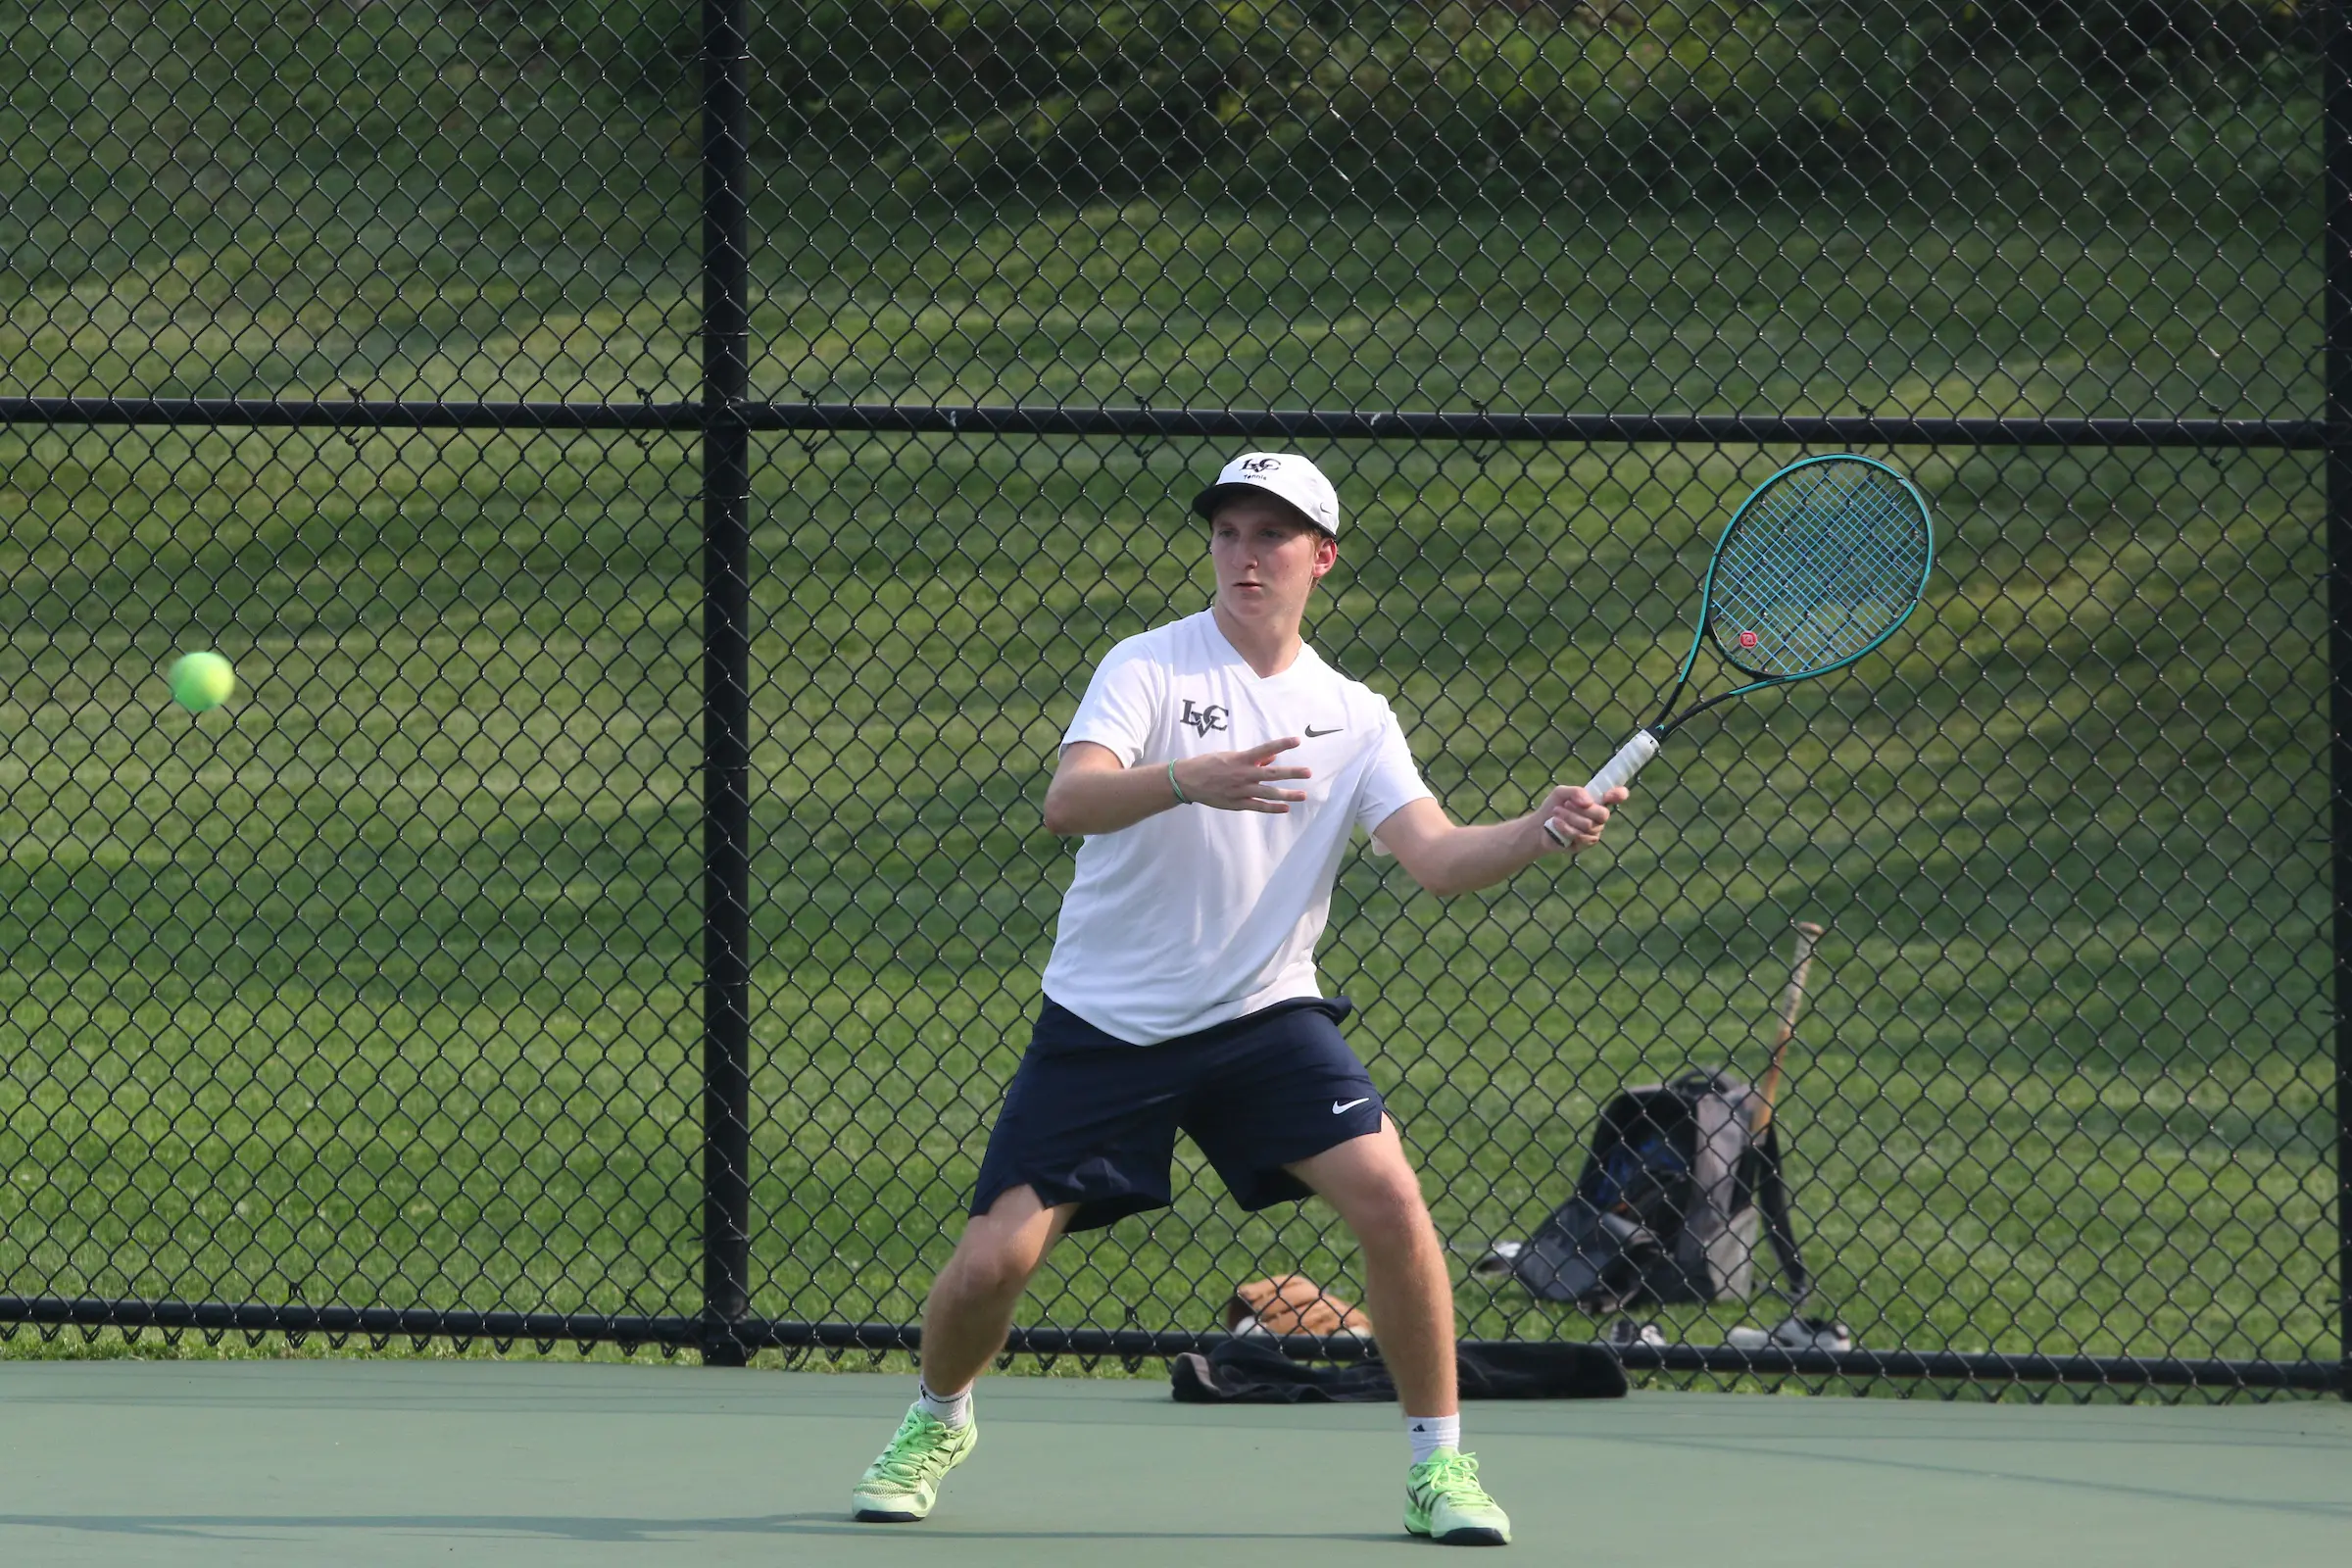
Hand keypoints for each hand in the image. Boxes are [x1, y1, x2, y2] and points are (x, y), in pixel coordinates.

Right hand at [1175, 738, 1311, 813]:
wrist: (1187, 781)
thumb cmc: (1208, 764)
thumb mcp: (1229, 756)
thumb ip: (1252, 759)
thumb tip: (1272, 758)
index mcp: (1241, 759)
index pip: (1266, 749)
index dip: (1282, 744)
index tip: (1297, 740)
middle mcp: (1243, 774)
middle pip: (1272, 773)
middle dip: (1292, 773)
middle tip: (1308, 772)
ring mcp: (1241, 790)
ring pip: (1268, 793)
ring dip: (1287, 794)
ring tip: (1303, 795)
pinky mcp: (1236, 804)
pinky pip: (1258, 807)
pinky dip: (1272, 808)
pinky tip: (1285, 808)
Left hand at [1536, 783, 1626, 852]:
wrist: (1539, 826)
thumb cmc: (1553, 807)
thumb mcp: (1560, 793)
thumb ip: (1575, 792)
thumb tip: (1588, 802)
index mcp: (1598, 801)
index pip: (1618, 795)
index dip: (1619, 794)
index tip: (1609, 795)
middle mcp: (1599, 817)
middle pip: (1603, 814)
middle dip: (1582, 809)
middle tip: (1565, 805)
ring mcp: (1594, 831)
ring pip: (1589, 825)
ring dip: (1569, 817)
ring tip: (1556, 813)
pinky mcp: (1586, 844)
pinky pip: (1581, 836)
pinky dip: (1566, 828)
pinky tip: (1556, 824)